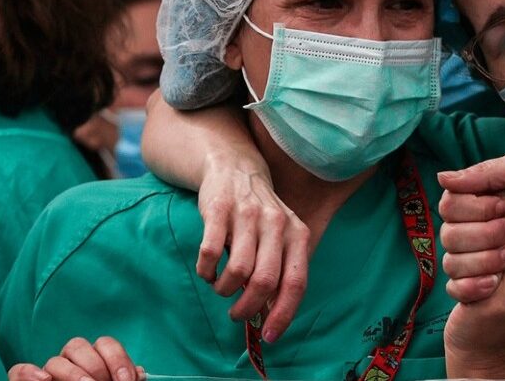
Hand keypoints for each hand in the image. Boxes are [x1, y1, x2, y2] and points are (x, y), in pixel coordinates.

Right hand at [11, 337, 144, 380]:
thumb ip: (124, 380)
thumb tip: (140, 374)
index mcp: (93, 360)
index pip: (104, 344)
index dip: (118, 359)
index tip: (127, 380)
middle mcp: (69, 363)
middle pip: (77, 346)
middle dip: (95, 367)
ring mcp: (47, 374)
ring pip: (55, 360)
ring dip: (73, 374)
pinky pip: (18, 371)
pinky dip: (28, 373)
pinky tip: (45, 380)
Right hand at [196, 158, 309, 342]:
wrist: (234, 168)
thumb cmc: (260, 214)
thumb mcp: (281, 237)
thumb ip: (281, 271)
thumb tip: (271, 316)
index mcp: (297, 234)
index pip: (295, 282)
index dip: (283, 314)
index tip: (270, 336)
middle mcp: (276, 223)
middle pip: (265, 281)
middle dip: (248, 308)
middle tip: (236, 314)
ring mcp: (246, 215)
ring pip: (238, 271)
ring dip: (225, 290)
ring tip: (222, 288)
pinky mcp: (218, 210)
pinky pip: (210, 253)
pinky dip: (207, 271)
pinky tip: (209, 271)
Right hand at [438, 151, 504, 302]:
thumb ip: (492, 172)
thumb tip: (444, 178)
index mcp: (481, 200)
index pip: (450, 201)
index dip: (474, 207)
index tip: (502, 208)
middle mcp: (471, 228)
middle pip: (448, 231)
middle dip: (483, 234)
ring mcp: (471, 259)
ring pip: (451, 260)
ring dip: (484, 260)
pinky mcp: (474, 287)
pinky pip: (455, 288)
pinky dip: (474, 287)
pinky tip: (495, 285)